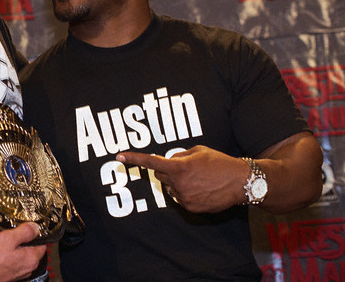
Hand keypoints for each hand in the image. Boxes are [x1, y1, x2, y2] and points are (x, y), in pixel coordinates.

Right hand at [0, 223, 46, 281]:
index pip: (42, 244)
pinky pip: (12, 264)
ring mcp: (17, 275)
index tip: (31, 228)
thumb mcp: (7, 237)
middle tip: (14, 233)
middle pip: (32, 251)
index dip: (36, 234)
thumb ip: (24, 231)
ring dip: (16, 249)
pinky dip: (8, 257)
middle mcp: (26, 269)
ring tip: (4, 242)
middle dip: (25, 241)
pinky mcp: (8, 277)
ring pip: (21, 257)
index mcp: (30, 259)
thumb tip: (35, 227)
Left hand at [116, 146, 249, 212]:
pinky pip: (179, 198)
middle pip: (160, 175)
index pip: (151, 162)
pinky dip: (186, 193)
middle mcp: (178, 184)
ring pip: (170, 187)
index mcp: (179, 167)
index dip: (133, 159)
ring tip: (198, 178)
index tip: (119, 157)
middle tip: (185, 167)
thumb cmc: (220, 162)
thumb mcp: (197, 151)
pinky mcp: (190, 208)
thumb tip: (168, 161)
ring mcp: (184, 198)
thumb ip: (179, 155)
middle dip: (167, 170)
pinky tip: (201, 188)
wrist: (241, 182)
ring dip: (177, 182)